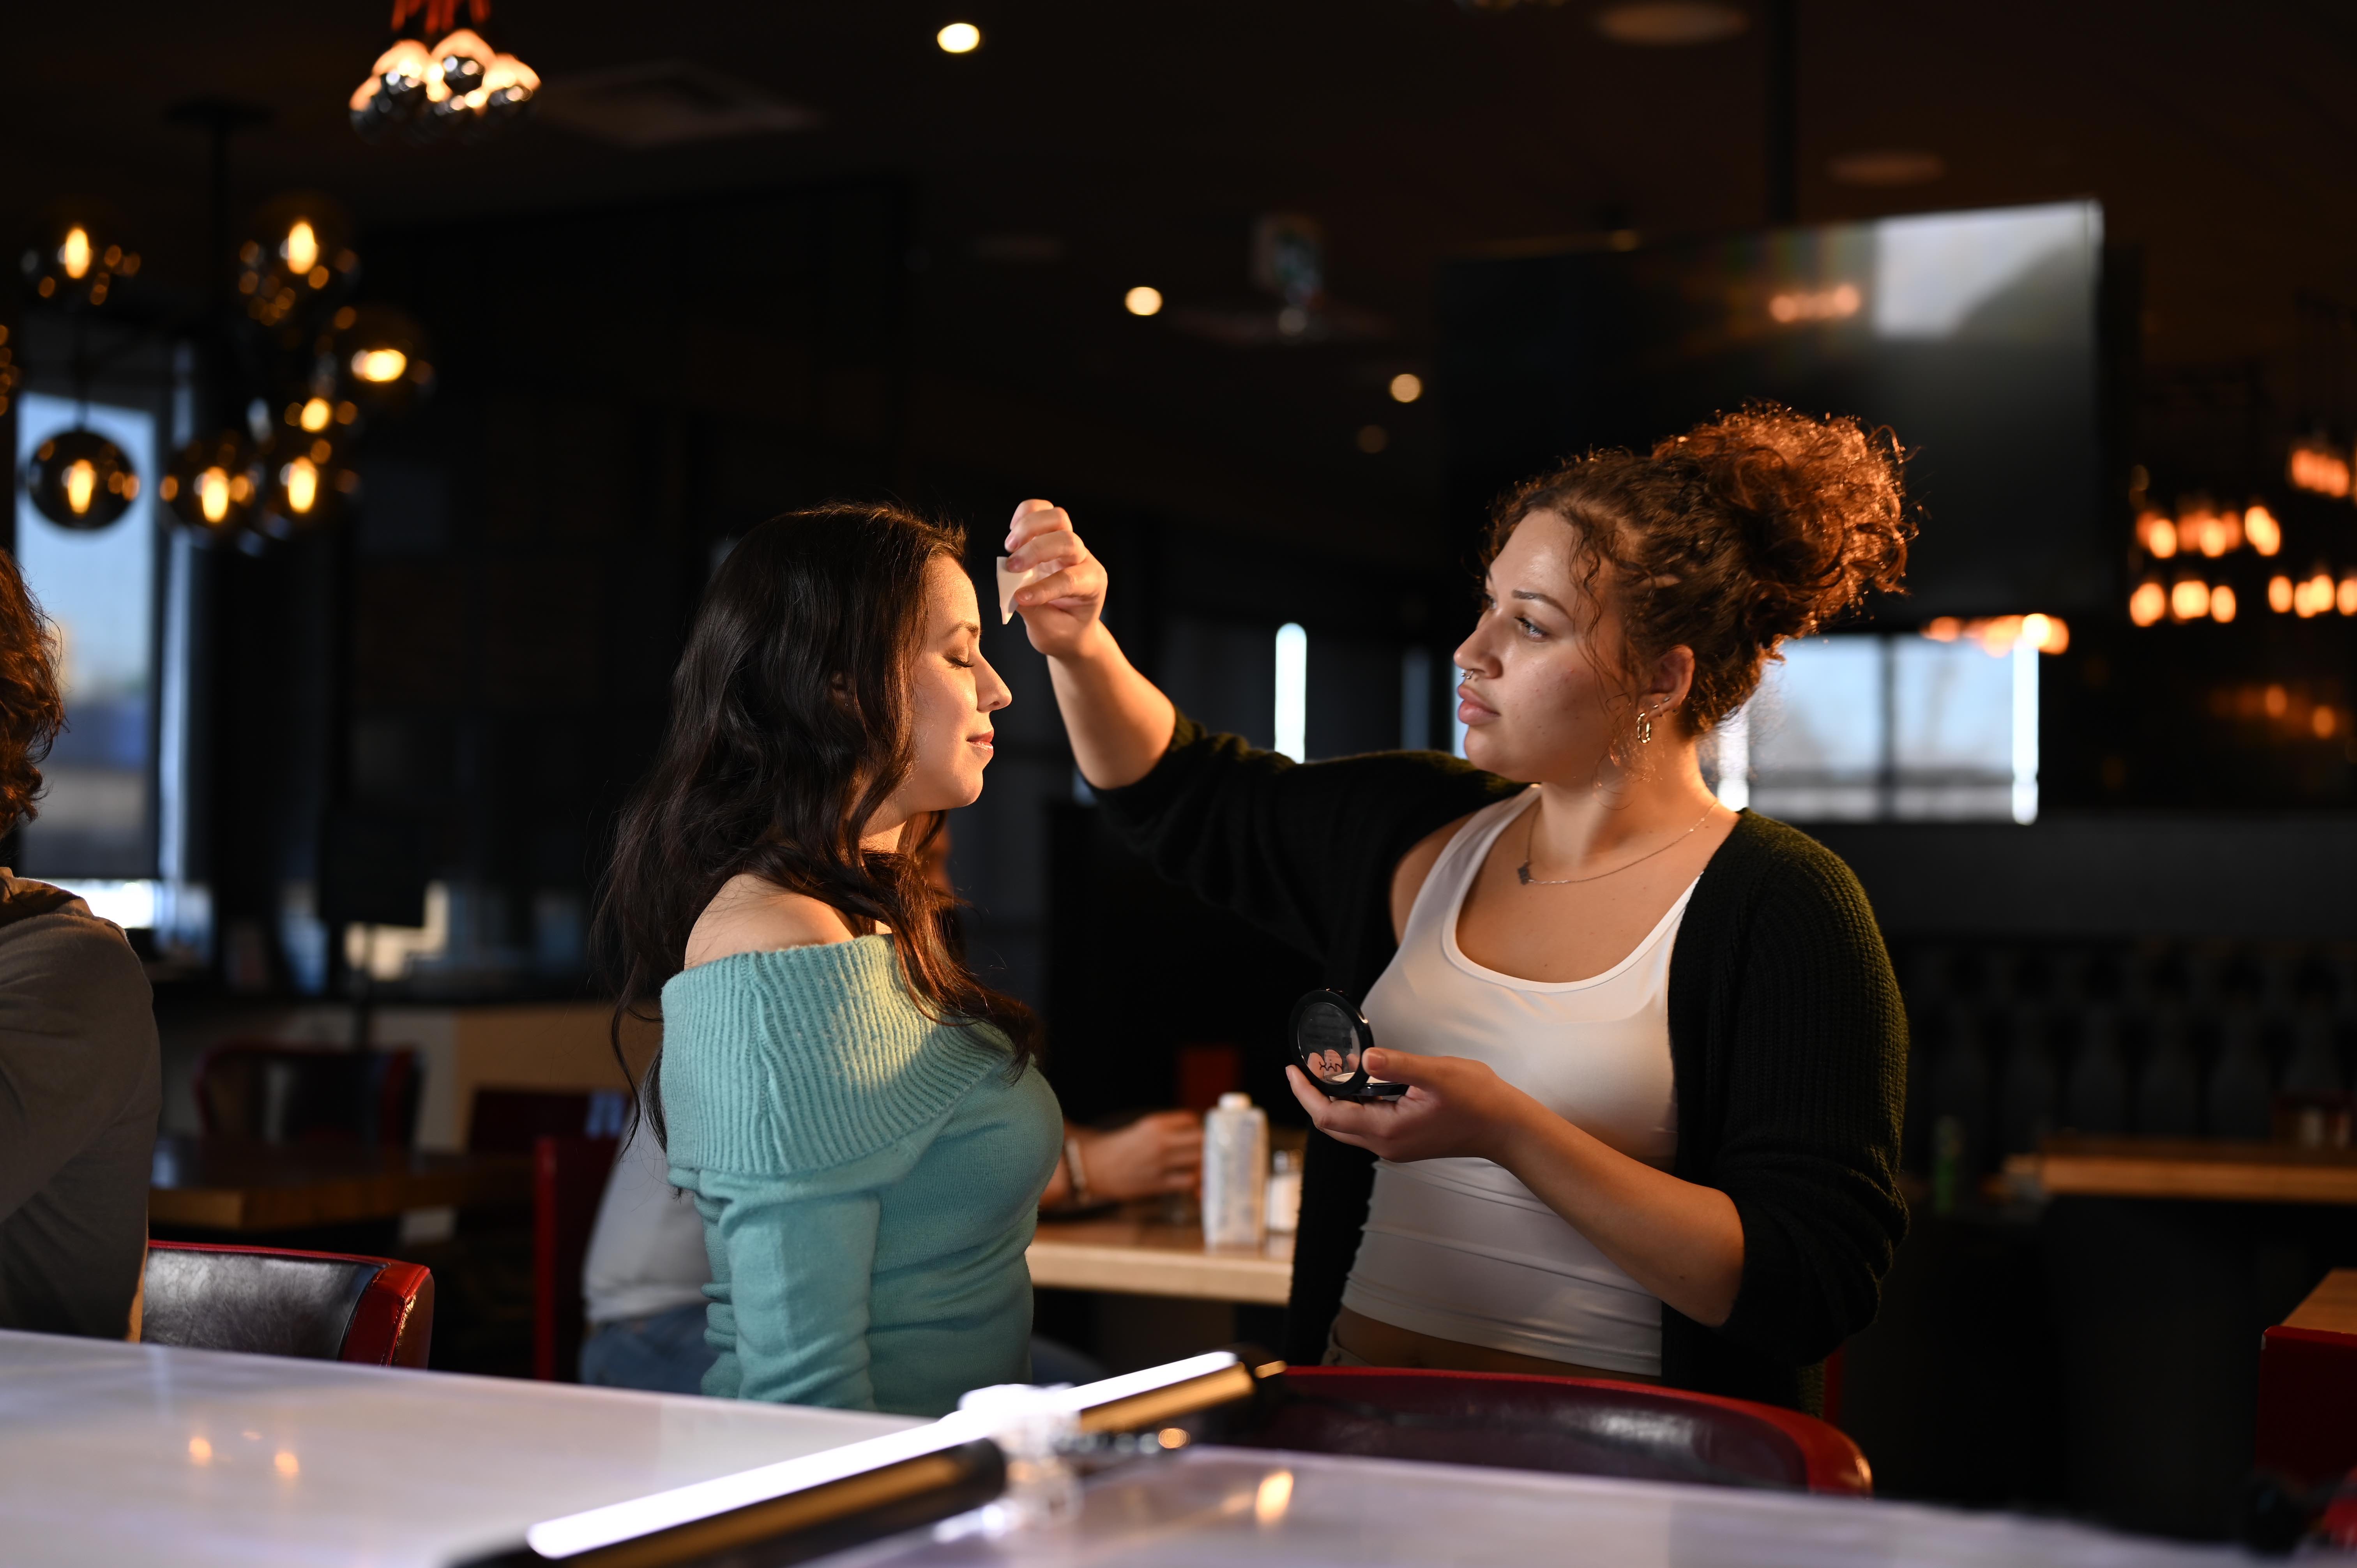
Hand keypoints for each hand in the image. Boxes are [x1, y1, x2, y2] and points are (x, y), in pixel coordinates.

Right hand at [1003, 500, 1108, 659]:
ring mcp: (1069, 545)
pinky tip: (1013, 532)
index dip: (1043, 588)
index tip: (1018, 598)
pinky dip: (1026, 514)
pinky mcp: (1052, 536)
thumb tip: (1011, 588)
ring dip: (1029, 527)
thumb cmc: (1063, 630)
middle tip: (1011, 567)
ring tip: (1009, 547)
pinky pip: (1043, 510)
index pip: (1070, 579)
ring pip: (1058, 518)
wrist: (1070, 626)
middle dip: (1036, 550)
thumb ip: (1033, 610)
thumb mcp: (1050, 632)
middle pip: (1067, 540)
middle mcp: (1084, 560)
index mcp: (1092, 585)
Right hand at [1075, 1111, 1202, 1200]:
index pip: (1192, 1120)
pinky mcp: (1157, 1183)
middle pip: (1201, 1140)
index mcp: (1156, 1123)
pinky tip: (1198, 1188)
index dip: (1202, 1128)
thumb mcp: (1143, 1129)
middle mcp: (1160, 1141)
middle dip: (1212, 1149)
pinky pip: (1187, 1182)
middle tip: (1215, 1156)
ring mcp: (1160, 1163)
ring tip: (1208, 1172)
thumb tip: (1199, 1136)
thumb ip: (1169, 1130)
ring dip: (1207, 1168)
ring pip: (1199, 1162)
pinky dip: (1197, 1186)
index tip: (1205, 1137)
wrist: (1093, 1168)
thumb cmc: (1120, 1148)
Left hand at [1285, 1048, 1541, 1165]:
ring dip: (1334, 1099)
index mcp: (1387, 1129)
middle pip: (1332, 1123)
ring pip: (1348, 1124)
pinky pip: (1367, 1123)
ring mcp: (1394, 1145)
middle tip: (1308, 1066)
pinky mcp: (1404, 1140)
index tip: (1293, 1070)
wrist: (1504, 1127)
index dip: (1305, 1093)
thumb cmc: (1477, 1100)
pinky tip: (1361, 1082)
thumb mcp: (1437, 1074)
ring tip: (1330, 1068)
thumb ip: (1398, 1065)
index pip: (1327, 1116)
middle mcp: (1385, 1144)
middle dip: (1314, 1095)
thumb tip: (1365, 1057)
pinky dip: (1355, 1103)